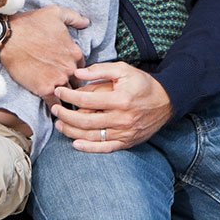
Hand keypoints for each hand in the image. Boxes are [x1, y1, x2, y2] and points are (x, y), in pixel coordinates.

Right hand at [0, 6, 87, 103]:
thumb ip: (74, 17)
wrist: (7, 37)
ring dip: (67, 99)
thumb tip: (86, 22)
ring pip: (69, 95)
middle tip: (69, 91)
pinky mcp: (45, 89)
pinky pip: (55, 104)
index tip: (71, 76)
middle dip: (75, 87)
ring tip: (65, 104)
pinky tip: (55, 110)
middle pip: (79, 83)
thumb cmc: (30, 23)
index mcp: (75, 52)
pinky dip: (56, 108)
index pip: (84, 69)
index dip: (78, 73)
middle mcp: (70, 67)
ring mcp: (58, 79)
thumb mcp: (55, 13)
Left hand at [50, 62, 172, 152]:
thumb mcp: (124, 70)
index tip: (59, 91)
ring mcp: (124, 133)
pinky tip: (76, 144)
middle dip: (65, 115)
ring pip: (92, 136)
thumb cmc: (142, 84)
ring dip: (71, 131)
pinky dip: (89, 148)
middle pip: (86, 120)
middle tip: (54, 109)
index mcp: (120, 99)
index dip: (69, 96)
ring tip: (59, 124)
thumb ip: (100, 70)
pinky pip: (105, 148)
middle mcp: (122, 118)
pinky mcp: (127, 142)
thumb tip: (77, 74)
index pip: (87, 100)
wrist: (166, 102)